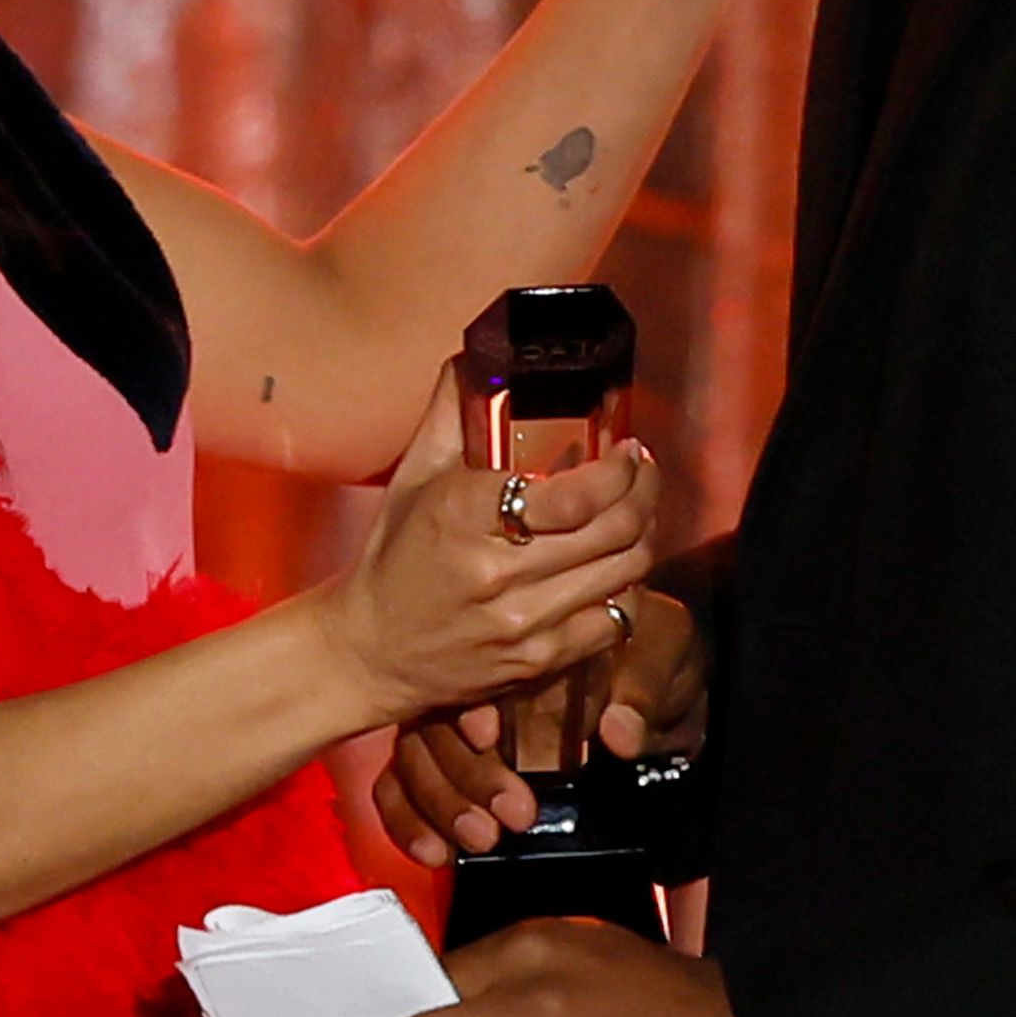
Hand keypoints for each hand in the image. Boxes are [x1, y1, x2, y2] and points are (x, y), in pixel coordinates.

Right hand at [309, 395, 660, 722]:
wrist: (370, 651)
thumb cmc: (394, 556)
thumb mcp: (415, 476)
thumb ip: (450, 410)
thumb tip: (477, 355)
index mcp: (466, 514)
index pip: (577, 492)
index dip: (620, 468)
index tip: (625, 449)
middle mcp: (499, 571)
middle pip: (616, 528)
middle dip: (645, 492)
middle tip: (643, 473)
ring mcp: (522, 622)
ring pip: (625, 571)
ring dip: (643, 536)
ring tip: (636, 514)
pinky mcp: (539, 661)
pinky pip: (614, 621)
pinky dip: (626, 590)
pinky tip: (614, 569)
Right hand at [373, 586, 698, 867]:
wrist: (670, 691)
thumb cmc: (660, 659)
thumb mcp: (664, 660)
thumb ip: (642, 695)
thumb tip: (618, 734)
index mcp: (523, 642)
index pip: (471, 669)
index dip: (469, 704)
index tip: (490, 738)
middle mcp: (477, 679)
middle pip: (433, 721)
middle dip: (463, 774)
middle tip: (512, 813)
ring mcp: (459, 724)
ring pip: (412, 758)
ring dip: (438, 804)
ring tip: (480, 838)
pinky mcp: (455, 768)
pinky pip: (403, 788)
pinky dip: (410, 822)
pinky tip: (436, 853)